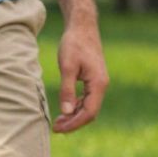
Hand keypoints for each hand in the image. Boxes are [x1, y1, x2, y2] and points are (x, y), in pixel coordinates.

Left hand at [52, 19, 108, 133]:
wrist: (83, 27)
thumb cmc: (74, 44)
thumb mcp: (67, 67)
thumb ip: (67, 90)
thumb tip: (65, 112)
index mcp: (98, 84)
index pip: (89, 112)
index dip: (74, 123)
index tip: (59, 129)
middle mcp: (101, 85)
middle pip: (90, 113)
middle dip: (74, 122)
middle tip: (55, 128)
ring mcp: (98, 83)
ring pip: (88, 107)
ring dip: (74, 116)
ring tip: (58, 121)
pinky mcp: (93, 80)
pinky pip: (87, 99)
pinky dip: (76, 106)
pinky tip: (65, 109)